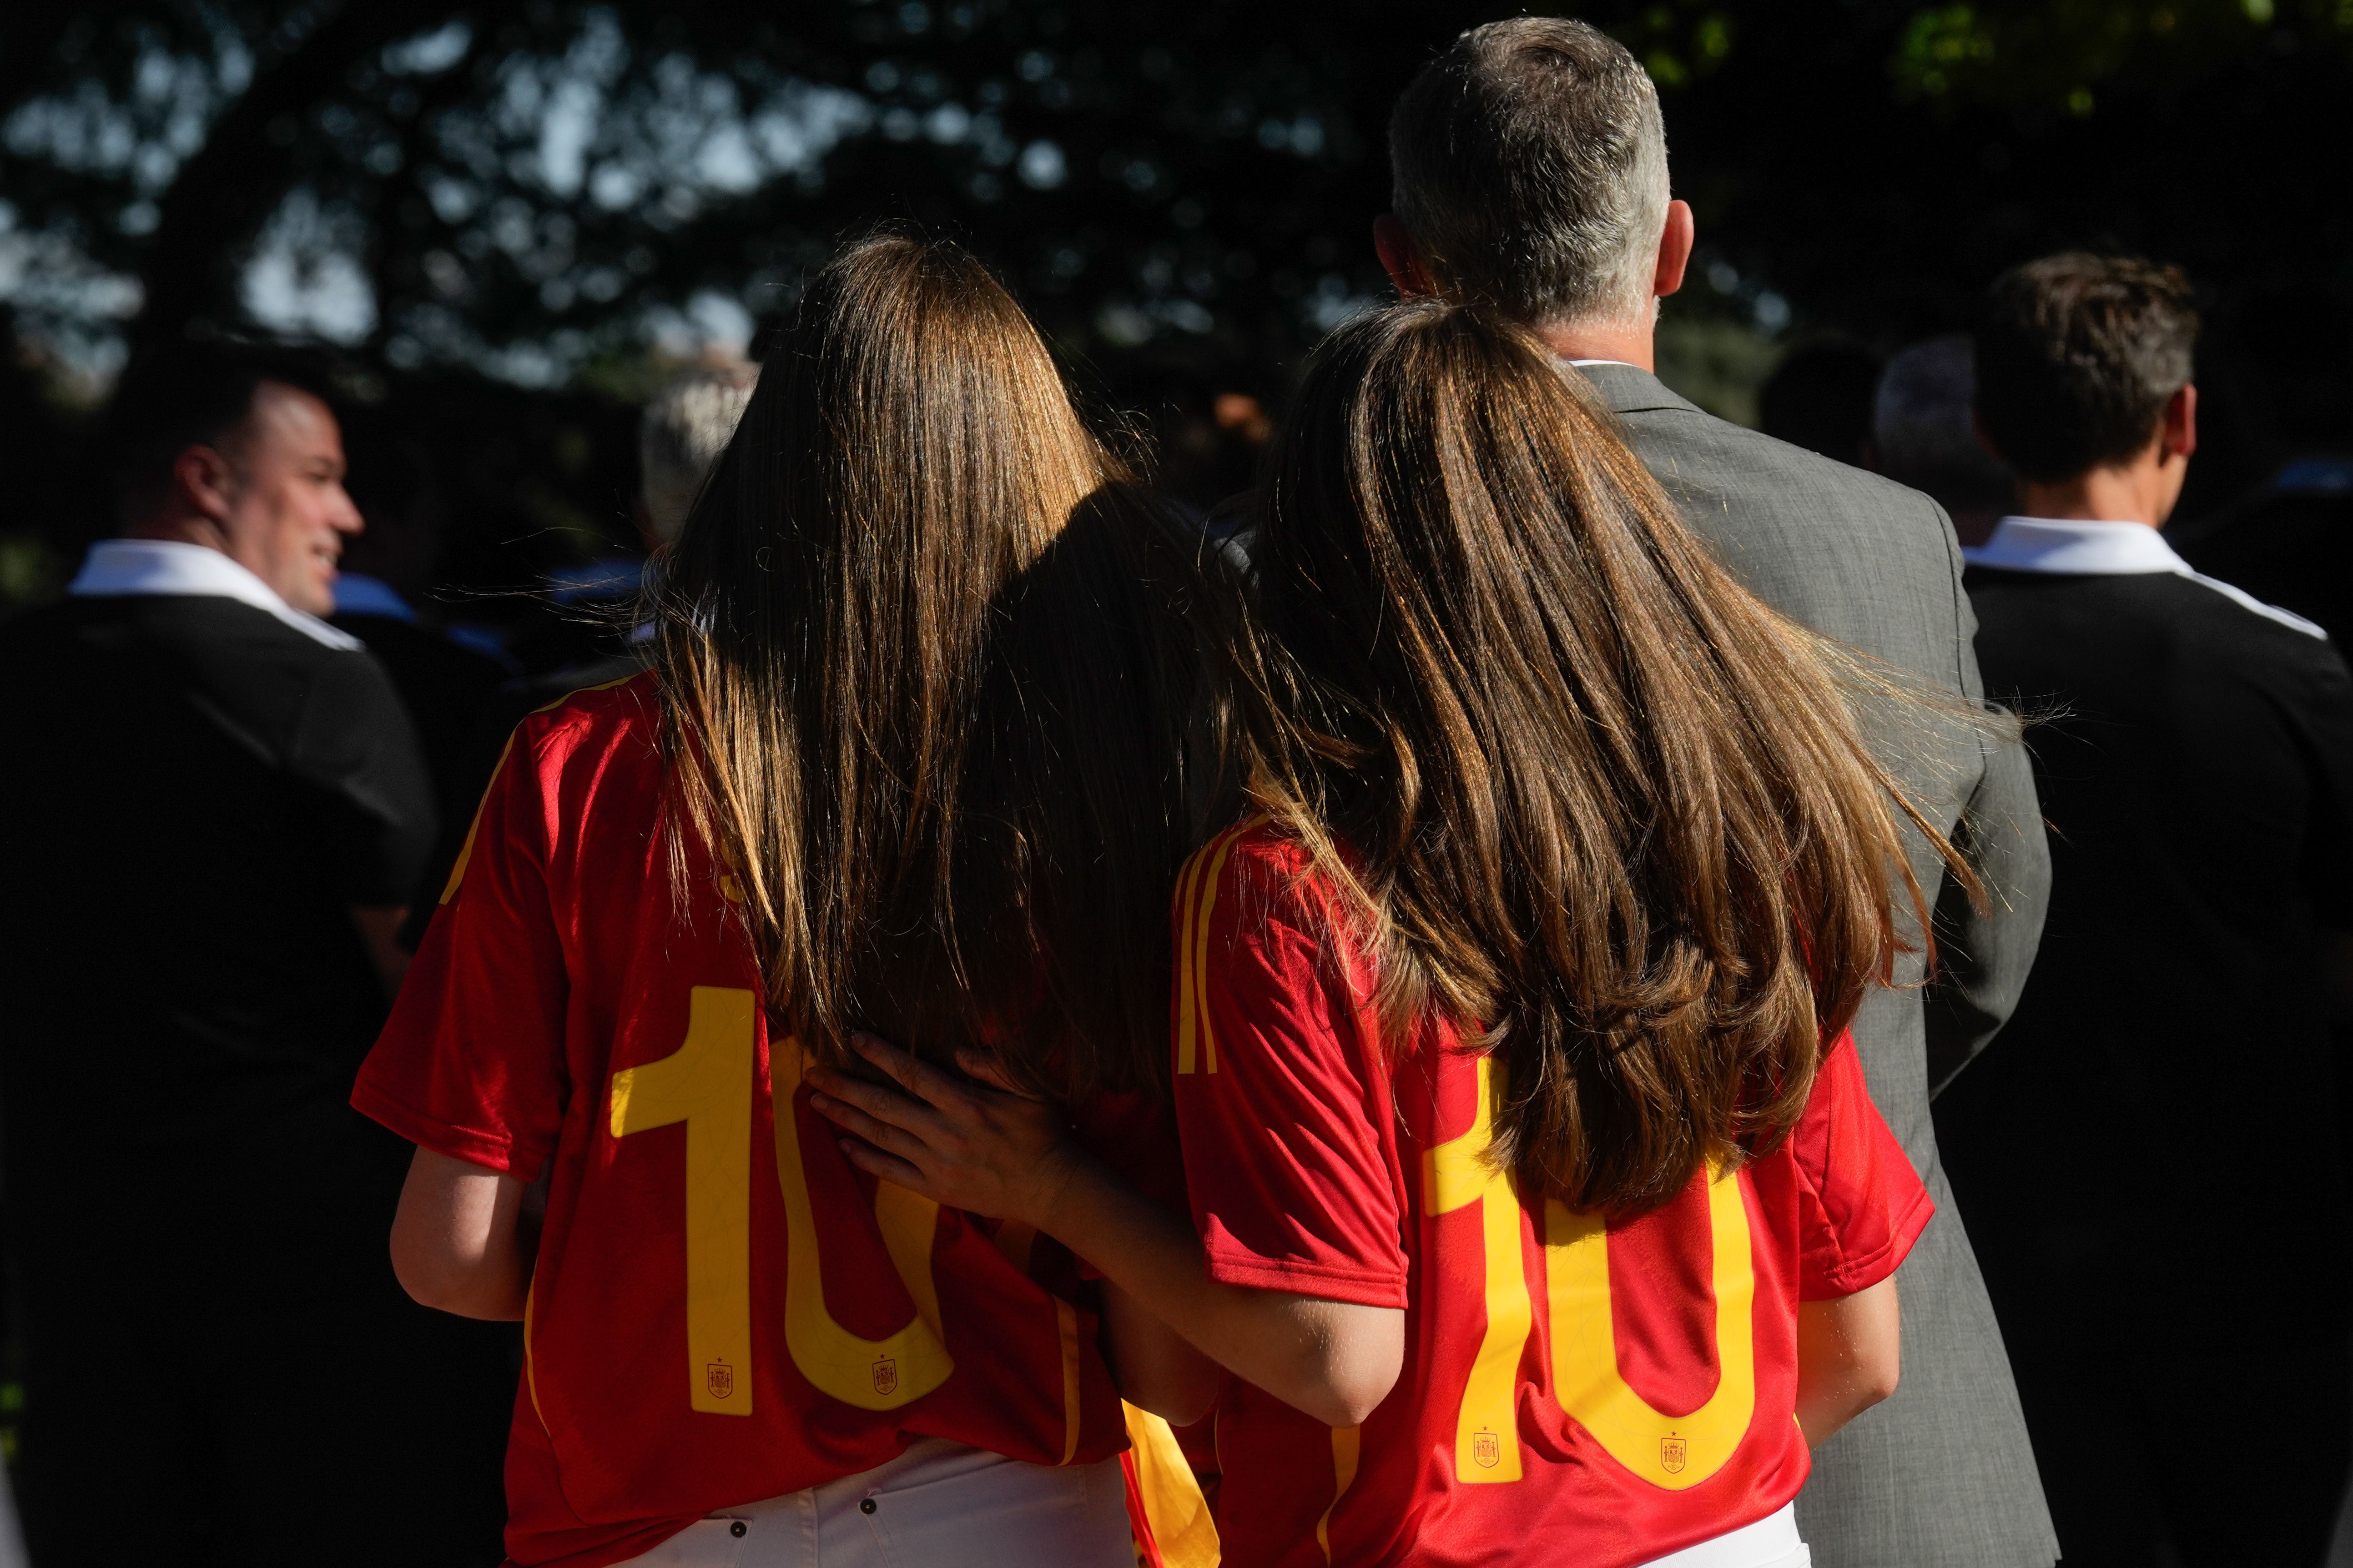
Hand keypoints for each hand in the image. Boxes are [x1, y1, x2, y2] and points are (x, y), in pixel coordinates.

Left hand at [806, 1033, 1087, 1228]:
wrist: (1051, 1187)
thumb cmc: (1042, 1132)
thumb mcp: (1029, 1089)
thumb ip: (994, 1066)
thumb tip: (957, 1050)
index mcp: (966, 1105)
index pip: (913, 1074)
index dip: (881, 1055)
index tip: (853, 1039)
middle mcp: (945, 1134)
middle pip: (884, 1106)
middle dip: (846, 1088)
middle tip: (813, 1074)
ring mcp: (937, 1164)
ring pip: (881, 1137)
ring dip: (846, 1119)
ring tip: (817, 1102)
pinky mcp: (935, 1188)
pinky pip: (891, 1172)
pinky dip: (865, 1158)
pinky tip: (843, 1145)